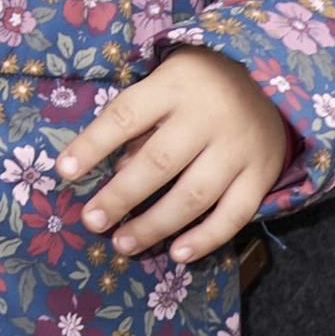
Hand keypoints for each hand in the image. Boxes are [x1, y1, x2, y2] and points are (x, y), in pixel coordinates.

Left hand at [61, 48, 294, 261]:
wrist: (270, 81)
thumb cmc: (199, 85)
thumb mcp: (165, 85)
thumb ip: (140, 124)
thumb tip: (114, 172)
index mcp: (175, 85)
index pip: (125, 116)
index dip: (93, 144)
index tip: (64, 172)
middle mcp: (209, 115)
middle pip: (159, 162)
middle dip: (121, 196)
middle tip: (92, 221)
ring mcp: (239, 146)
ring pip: (194, 195)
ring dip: (155, 225)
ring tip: (123, 244)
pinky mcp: (263, 173)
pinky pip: (235, 214)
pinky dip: (206, 239)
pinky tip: (177, 254)